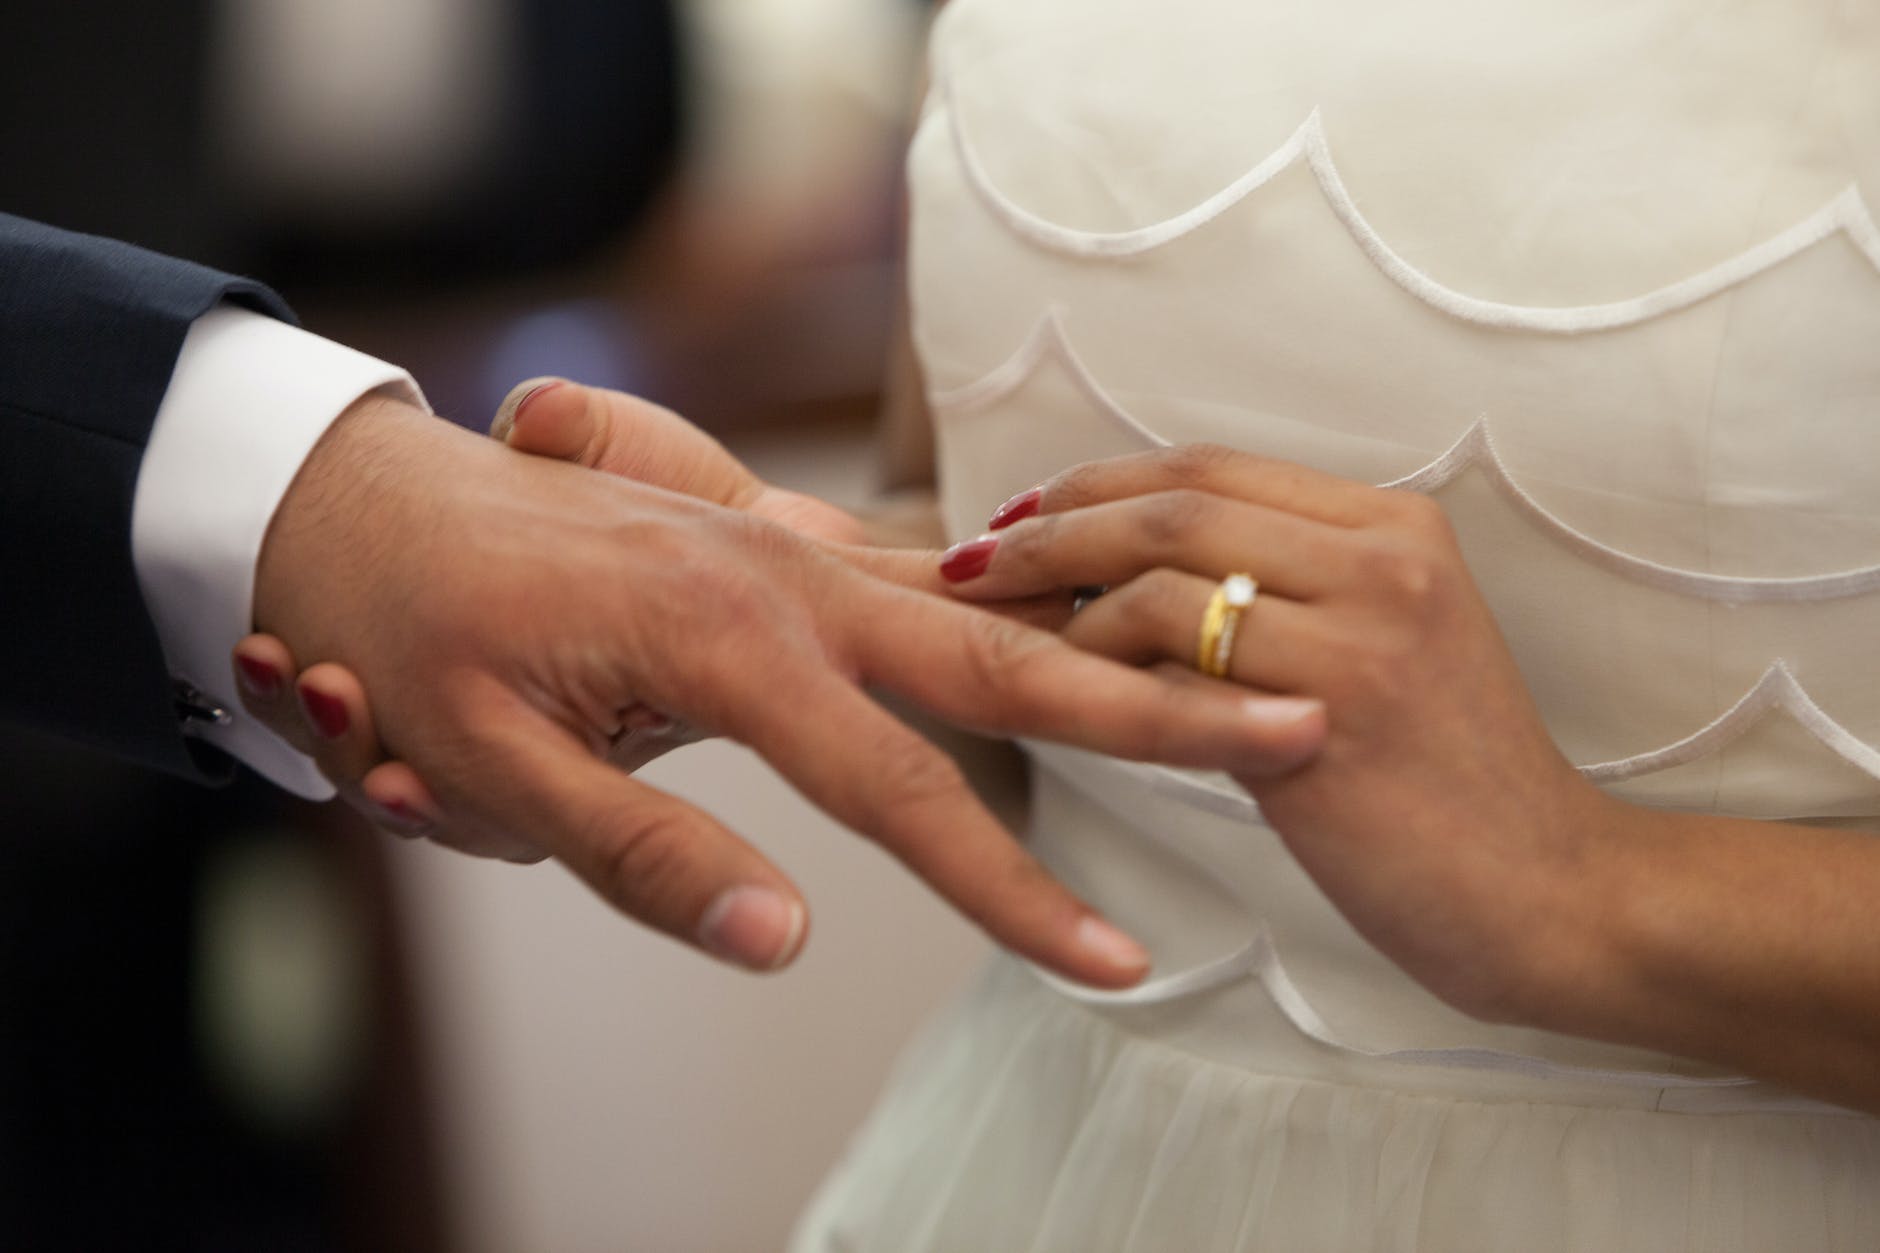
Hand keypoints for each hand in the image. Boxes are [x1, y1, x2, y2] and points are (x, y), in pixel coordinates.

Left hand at [246, 403, 1324, 982]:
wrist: (375, 510)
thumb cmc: (420, 639)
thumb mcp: (492, 772)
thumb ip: (645, 858)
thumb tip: (788, 942)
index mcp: (729, 635)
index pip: (904, 790)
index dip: (1015, 892)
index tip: (1115, 964)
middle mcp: (793, 578)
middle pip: (1013, 656)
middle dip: (1163, 709)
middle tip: (1301, 729)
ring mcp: (800, 555)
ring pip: (994, 608)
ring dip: (1124, 647)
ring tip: (1248, 680)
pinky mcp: (795, 556)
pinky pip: (942, 587)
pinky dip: (1039, 613)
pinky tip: (1106, 633)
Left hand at [937, 444, 1622, 1018]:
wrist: (1550, 895)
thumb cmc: (1447, 784)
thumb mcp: (1385, 649)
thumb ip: (1286, 592)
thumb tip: (1133, 572)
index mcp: (1395, 527)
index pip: (1212, 466)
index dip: (1099, 481)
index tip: (1021, 510)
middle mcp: (1384, 559)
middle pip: (1174, 502)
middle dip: (1051, 523)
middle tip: (973, 558)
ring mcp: (1363, 635)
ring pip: (1164, 574)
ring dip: (1058, 598)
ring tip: (997, 632)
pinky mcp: (1331, 721)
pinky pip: (1175, 669)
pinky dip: (1097, 667)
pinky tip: (1053, 691)